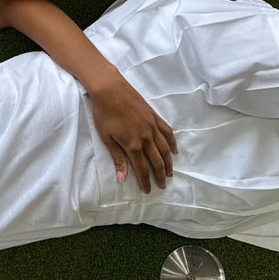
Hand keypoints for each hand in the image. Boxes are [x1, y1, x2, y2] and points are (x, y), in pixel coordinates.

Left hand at [89, 78, 177, 194]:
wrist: (110, 89)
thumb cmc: (104, 113)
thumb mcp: (107, 137)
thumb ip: (117, 158)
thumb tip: (122, 179)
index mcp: (132, 145)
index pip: (142, 169)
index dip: (146, 182)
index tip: (149, 191)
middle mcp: (146, 138)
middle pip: (157, 161)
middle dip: (160, 175)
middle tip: (163, 185)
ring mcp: (152, 126)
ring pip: (165, 149)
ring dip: (168, 163)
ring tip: (170, 173)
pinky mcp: (154, 116)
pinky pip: (167, 132)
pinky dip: (172, 143)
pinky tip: (174, 150)